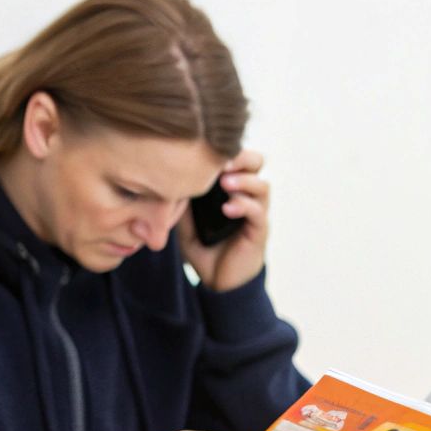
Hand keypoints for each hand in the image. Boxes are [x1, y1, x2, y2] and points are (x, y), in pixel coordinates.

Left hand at [180, 149, 269, 291]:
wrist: (218, 282)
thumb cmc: (204, 247)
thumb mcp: (185, 219)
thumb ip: (182, 199)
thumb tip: (168, 178)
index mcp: (232, 187)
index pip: (238, 157)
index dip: (227, 150)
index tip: (206, 148)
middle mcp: (247, 196)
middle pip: (257, 163)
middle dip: (242, 157)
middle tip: (223, 161)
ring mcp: (256, 213)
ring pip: (262, 186)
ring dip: (244, 181)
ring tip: (225, 183)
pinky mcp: (258, 232)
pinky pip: (258, 212)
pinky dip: (244, 206)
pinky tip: (228, 209)